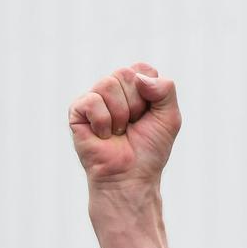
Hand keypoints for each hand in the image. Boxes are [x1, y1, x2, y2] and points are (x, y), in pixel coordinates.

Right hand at [68, 62, 181, 247]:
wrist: (130, 177)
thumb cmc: (149, 150)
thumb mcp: (170, 117)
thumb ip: (166, 89)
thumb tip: (138, 77)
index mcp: (135, 87)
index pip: (143, 70)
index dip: (150, 94)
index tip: (149, 115)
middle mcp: (113, 89)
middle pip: (126, 74)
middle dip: (136, 104)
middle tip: (133, 126)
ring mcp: (94, 99)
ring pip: (107, 84)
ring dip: (120, 115)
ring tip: (118, 132)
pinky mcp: (77, 112)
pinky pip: (92, 101)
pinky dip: (103, 122)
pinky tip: (103, 136)